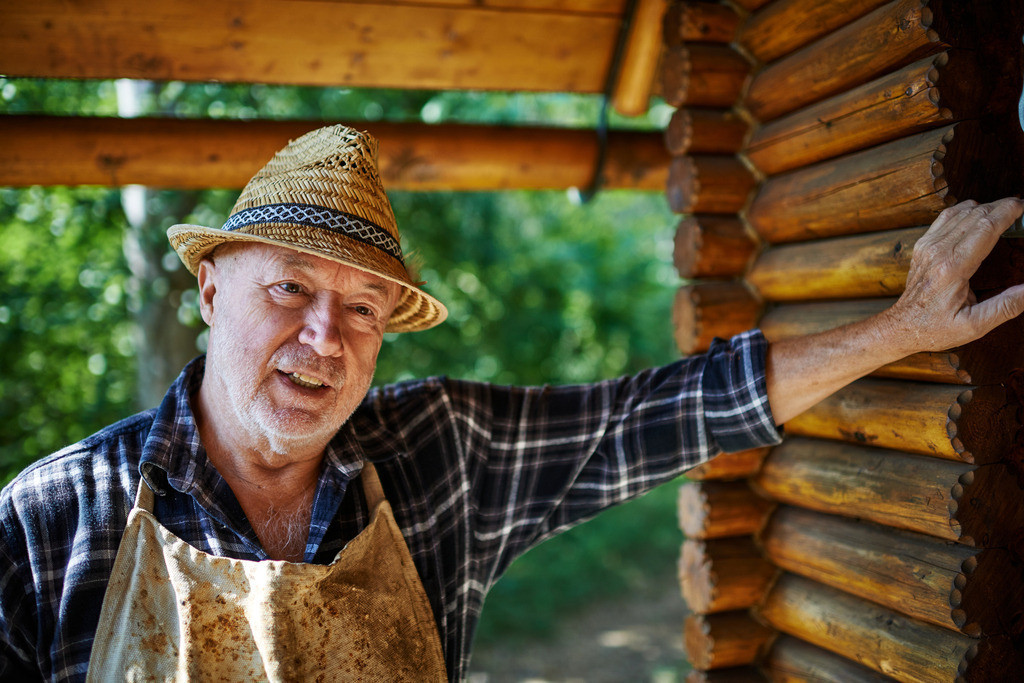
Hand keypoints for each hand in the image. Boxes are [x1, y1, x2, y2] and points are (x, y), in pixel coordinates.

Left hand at [766, 197, 1023, 425]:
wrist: (895, 331)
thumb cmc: (932, 331)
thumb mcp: (972, 326)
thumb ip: (1006, 305)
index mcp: (952, 267)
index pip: (985, 227)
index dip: (1008, 212)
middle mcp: (936, 252)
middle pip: (973, 214)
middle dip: (1000, 207)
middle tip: (1022, 209)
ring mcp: (925, 248)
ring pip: (957, 212)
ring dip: (982, 209)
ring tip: (1006, 215)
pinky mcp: (920, 248)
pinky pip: (944, 219)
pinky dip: (963, 212)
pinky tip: (976, 219)